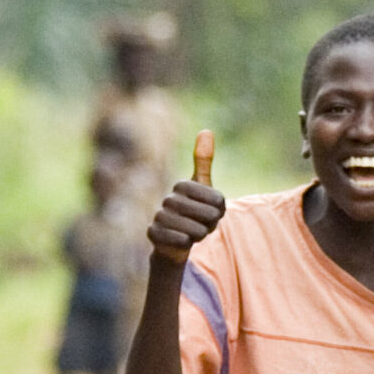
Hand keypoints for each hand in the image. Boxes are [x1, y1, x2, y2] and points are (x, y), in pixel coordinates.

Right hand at [147, 133, 224, 263]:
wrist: (175, 239)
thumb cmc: (193, 212)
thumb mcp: (203, 188)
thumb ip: (204, 162)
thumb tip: (206, 130)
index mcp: (182, 185)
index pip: (218, 200)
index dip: (220, 210)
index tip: (212, 210)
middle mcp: (168, 198)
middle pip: (210, 216)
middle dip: (211, 224)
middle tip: (201, 224)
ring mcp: (159, 216)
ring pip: (196, 230)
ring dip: (200, 235)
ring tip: (192, 232)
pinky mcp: (153, 233)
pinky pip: (181, 241)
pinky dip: (186, 243)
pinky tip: (180, 241)